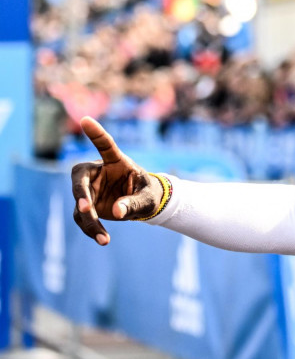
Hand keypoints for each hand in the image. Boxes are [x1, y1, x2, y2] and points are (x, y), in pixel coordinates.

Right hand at [70, 117, 164, 244]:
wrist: (146, 204)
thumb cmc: (150, 193)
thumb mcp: (148, 198)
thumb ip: (134, 202)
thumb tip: (116, 212)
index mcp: (116, 162)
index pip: (105, 145)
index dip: (96, 133)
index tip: (86, 119)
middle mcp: (98, 173)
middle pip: (79, 178)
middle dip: (81, 193)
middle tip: (87, 207)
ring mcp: (90, 189)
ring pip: (80, 203)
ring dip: (89, 220)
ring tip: (104, 238)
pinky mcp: (87, 205)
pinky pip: (83, 218)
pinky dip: (91, 229)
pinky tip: (103, 239)